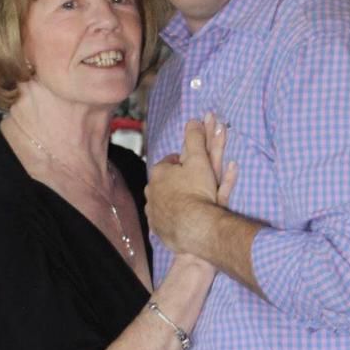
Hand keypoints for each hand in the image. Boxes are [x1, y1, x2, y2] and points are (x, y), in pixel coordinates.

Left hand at [147, 117, 236, 255]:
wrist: (194, 227)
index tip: (195, 166)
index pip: (171, 162)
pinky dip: (174, 217)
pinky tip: (181, 218)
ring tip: (190, 201)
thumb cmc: (196, 191)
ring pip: (165, 201)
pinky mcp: (158, 229)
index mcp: (158, 172)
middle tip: (195, 183)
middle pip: (167, 182)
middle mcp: (151, 191)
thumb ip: (195, 138)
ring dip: (176, 199)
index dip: (185, 163)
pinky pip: (166, 220)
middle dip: (180, 181)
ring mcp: (153, 212)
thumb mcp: (199, 159)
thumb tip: (193, 120)